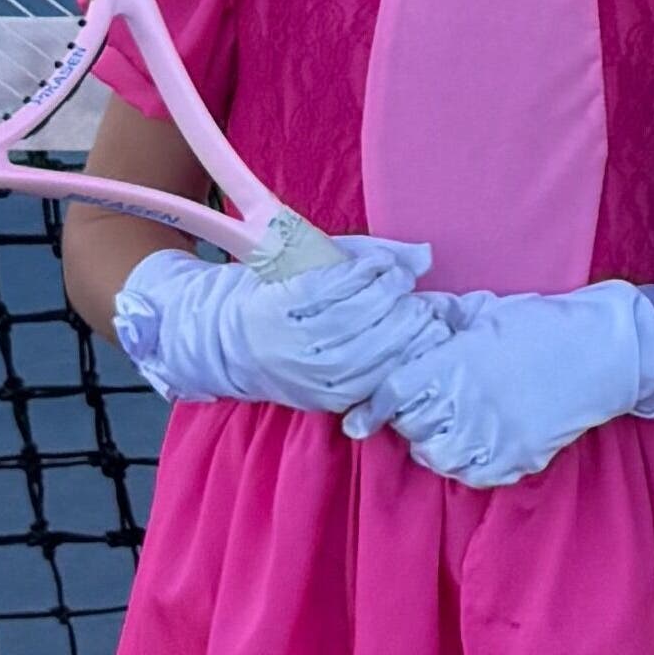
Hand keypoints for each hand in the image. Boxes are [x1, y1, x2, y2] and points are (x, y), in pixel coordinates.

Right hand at [109, 236, 448, 411]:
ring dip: (405, 333)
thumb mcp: (308, 263)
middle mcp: (289, 343)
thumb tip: (423, 256)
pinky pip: (368, 385)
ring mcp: (305, 376)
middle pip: (357, 321)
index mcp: (278, 303)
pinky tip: (410, 347)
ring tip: (423, 318)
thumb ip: (365, 255)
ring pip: (369, 355)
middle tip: (414, 293)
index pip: (334, 286)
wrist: (230, 346)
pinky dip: (396, 364)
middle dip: (395, 303)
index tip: (389, 266)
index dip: (371, 272)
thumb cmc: (278, 294)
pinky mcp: (322, 399)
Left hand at [343, 265, 653, 488]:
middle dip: (410, 418)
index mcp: (457, 361)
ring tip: (447, 426)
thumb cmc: (543, 324)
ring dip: (434, 444)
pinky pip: (473, 476)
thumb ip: (438, 317)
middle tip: (422, 406)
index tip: (361, 417)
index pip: (393, 393)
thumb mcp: (485, 310)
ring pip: (435, 457)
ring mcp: (494, 436)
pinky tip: (475, 443)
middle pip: (410, 428)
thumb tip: (397, 316)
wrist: (606, 352)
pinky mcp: (518, 459)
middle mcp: (469, 402)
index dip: (373, 406)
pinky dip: (466, 464)